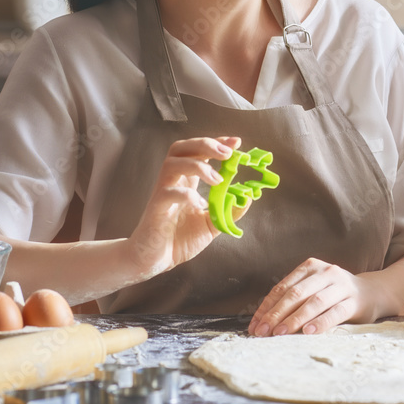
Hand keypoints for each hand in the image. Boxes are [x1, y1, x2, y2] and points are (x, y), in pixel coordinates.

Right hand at [127, 136, 240, 276]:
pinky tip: (200, 204)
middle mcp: (172, 181)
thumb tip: (248, 198)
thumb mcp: (211, 223)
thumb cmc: (179, 239)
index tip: (236, 142)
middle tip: (228, 152)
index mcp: (186, 180)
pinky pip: (167, 193)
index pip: (197, 150)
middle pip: (181, 148)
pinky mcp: (155, 209)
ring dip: (198, 166)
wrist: (155, 260)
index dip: (216, 142)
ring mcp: (162, 193)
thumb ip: (228, 211)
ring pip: (172, 164)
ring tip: (217, 179)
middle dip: (205, 145)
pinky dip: (186, 195)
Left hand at [248, 258, 377, 336]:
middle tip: (263, 332)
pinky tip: (307, 332)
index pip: (283, 287)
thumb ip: (293, 299)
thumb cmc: (334, 294)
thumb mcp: (313, 289)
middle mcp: (326, 272)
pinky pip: (335, 312)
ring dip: (295, 319)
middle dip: (277, 314)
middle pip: (296, 294)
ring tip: (280, 334)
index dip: (267, 307)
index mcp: (311, 267)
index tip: (255, 325)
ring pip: (314, 302)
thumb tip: (263, 322)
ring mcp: (342, 286)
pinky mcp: (354, 301)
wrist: (372, 292)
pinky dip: (320, 322)